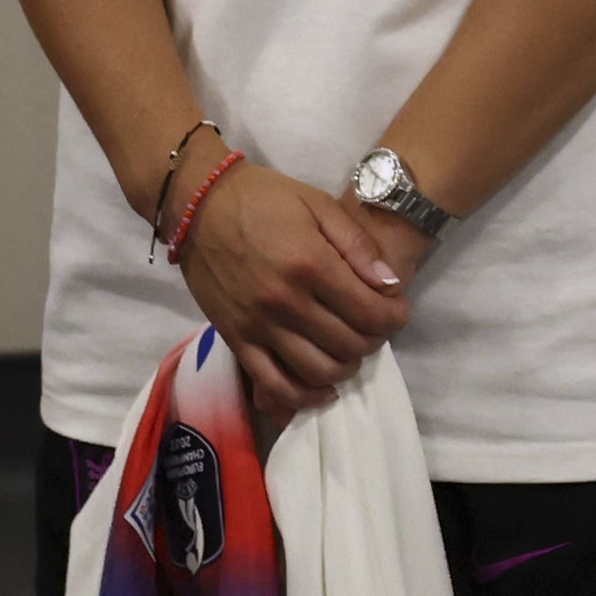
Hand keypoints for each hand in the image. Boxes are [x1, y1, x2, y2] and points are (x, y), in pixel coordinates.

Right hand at [173, 160, 409, 421]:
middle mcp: (286, 302)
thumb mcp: (319, 204)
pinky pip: (274, 385)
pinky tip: (324, 389)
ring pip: (318, 371)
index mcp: (311, 264)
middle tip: (374, 325)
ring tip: (350, 348)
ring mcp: (258, 326)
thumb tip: (389, 284)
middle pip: (349, 345)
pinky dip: (304, 396)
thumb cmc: (263, 199)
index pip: (370, 313)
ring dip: (346, 367)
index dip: (395, 317)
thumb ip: (358, 245)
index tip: (397, 309)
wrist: (199, 205)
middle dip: (374, 339)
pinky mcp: (236, 340)